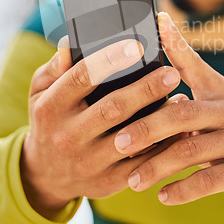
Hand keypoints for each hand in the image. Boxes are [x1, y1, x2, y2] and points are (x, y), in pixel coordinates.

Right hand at [21, 36, 181, 218]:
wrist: (47, 174)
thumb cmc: (50, 121)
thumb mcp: (41, 92)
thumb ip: (56, 67)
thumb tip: (71, 42)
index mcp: (51, 107)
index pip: (82, 78)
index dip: (110, 61)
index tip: (136, 46)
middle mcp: (67, 136)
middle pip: (112, 108)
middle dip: (145, 89)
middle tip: (171, 72)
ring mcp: (89, 162)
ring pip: (131, 138)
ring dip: (160, 119)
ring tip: (182, 100)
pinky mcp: (108, 181)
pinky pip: (142, 163)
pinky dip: (164, 146)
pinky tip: (180, 130)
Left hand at [114, 13, 223, 209]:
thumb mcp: (218, 105)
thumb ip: (188, 94)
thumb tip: (147, 86)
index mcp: (218, 91)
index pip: (191, 62)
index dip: (173, 42)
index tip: (155, 21)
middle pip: (182, 114)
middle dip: (146, 128)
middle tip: (118, 141)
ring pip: (190, 150)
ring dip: (157, 166)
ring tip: (133, 180)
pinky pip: (208, 180)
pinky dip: (182, 190)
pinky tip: (163, 195)